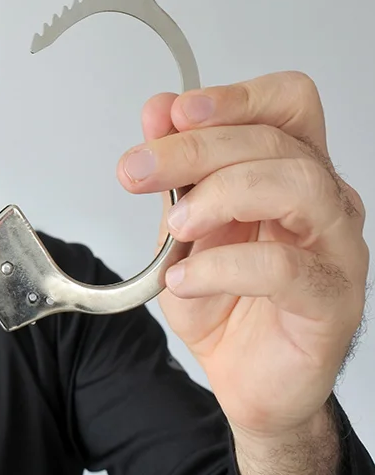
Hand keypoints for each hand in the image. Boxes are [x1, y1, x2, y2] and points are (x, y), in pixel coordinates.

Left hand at [117, 71, 368, 439]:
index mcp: (290, 170)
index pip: (288, 103)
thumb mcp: (182, 229)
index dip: (235, 97)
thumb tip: (157, 111)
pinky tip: (184, 278)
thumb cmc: (225, 300)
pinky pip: (286, 268)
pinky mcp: (332, 300)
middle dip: (194, 149)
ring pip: (296, 186)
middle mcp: (323, 201)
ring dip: (220, 195)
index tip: (173, 113)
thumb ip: (174, 173)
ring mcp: (336, 249)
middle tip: (138, 170)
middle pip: (275, 141)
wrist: (243, 377)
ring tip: (175, 227)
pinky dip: (222, 266)